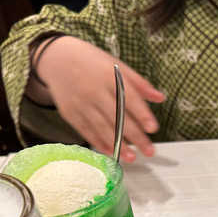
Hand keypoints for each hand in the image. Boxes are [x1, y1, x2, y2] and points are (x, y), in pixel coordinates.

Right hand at [31, 36, 164, 160]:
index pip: (129, 98)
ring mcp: (81, 103)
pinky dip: (100, 143)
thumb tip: (160, 98)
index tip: (153, 128)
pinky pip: (86, 131)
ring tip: (132, 157)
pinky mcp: (70, 113)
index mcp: (108, 76)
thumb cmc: (92, 62)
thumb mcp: (116, 66)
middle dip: (135, 136)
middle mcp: (94, 91)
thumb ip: (139, 83)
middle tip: (149, 151)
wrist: (57, 59)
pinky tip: (111, 153)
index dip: (141, 114)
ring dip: (118, 145)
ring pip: (102, 127)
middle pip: (117, 117)